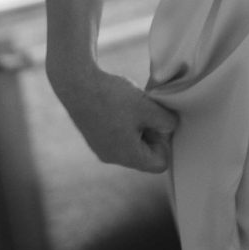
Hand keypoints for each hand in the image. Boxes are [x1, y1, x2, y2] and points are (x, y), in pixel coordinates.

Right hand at [52, 64, 177, 172]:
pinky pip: (119, 137)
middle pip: (145, 155)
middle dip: (153, 134)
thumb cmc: (113, 97)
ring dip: (140, 127)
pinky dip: (126, 124)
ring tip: (136, 106)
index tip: (162, 122)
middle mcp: (113, 157)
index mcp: (127, 156)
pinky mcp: (94, 137)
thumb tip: (171, 129)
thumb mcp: (148, 107)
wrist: (77, 84)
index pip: (159, 164)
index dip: (166, 144)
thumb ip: (166, 122)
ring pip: (132, 144)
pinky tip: (123, 105)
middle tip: (151, 111)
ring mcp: (101, 148)